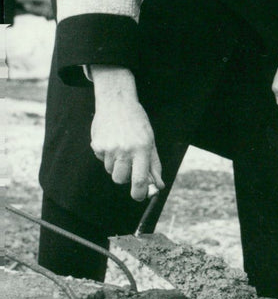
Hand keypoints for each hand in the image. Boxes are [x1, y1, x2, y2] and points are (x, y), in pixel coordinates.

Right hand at [90, 66, 163, 200]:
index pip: (140, 181)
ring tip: (121, 146)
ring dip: (115, 164)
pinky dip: (106, 155)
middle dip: (125, 177)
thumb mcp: (150, 141)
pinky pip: (101, 159)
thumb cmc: (137, 123)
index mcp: (142, 149)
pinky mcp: (97, 145)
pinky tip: (111, 140)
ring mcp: (109, 148)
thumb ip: (154, 165)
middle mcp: (125, 150)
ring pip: (110, 170)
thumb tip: (158, 186)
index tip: (140, 196)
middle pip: (120, 179)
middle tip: (129, 165)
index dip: (140, 194)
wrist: (117, 102)